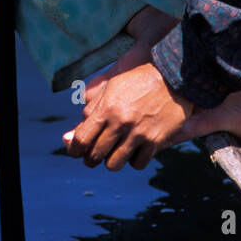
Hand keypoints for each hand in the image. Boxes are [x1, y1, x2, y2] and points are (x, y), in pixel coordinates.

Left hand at [63, 58, 191, 170]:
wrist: (173, 76)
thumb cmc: (137, 81)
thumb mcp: (109, 89)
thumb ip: (89, 112)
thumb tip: (67, 138)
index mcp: (106, 108)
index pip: (81, 140)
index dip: (74, 150)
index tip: (76, 151)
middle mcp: (121, 122)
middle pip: (96, 155)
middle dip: (91, 158)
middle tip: (94, 154)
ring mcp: (139, 133)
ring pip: (114, 164)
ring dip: (111, 161)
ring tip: (114, 152)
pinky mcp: (156, 141)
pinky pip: (137, 164)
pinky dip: (133, 160)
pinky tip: (134, 150)